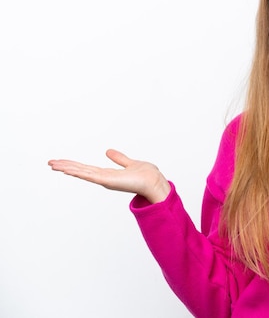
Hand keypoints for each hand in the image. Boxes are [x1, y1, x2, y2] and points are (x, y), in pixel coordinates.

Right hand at [48, 149, 170, 203]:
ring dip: (67, 168)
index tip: (62, 162)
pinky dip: (78, 172)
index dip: (74, 165)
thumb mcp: (129, 163)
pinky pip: (90, 175)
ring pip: (82, 172)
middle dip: (66, 166)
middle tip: (50, 163)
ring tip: (53, 164)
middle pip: (81, 170)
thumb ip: (119, 158)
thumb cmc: (146, 175)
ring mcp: (105, 180)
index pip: (87, 168)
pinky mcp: (108, 181)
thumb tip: (108, 151)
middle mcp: (104, 178)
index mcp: (108, 174)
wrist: (154, 181)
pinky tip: (68, 170)